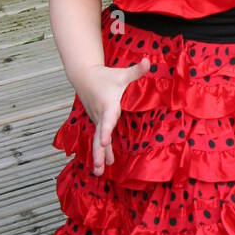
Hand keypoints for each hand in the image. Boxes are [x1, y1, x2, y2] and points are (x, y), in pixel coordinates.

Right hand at [75, 59, 152, 174]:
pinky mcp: (97, 123)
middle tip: (99, 167)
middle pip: (98, 136)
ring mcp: (97, 120)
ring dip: (99, 156)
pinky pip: (98, 139)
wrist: (84, 77)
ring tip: (99, 173)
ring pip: (96, 141)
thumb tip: (149, 61)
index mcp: (108, 105)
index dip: (105, 130)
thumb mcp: (121, 74)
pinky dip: (101, 151)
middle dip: (99, 152)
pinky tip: (105, 164)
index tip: (104, 141)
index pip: (107, 120)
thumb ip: (136, 70)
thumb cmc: (106, 76)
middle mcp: (101, 116)